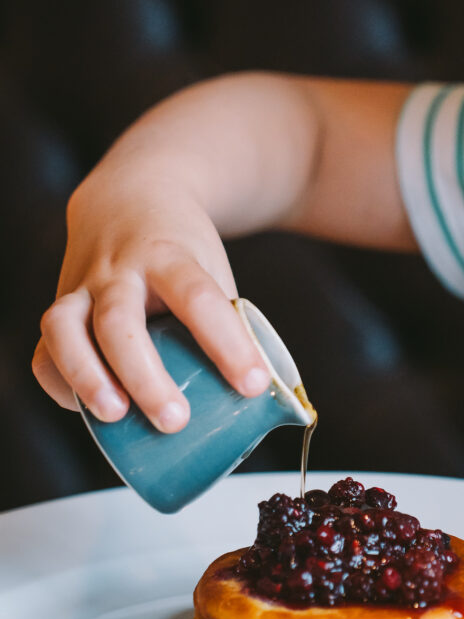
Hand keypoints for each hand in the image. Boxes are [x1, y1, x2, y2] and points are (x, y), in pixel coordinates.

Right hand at [32, 177, 271, 432]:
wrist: (130, 198)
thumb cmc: (183, 253)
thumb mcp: (213, 272)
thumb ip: (230, 325)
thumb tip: (263, 400)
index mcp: (170, 257)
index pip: (200, 299)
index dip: (228, 345)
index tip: (254, 385)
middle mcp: (119, 270)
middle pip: (122, 322)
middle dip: (146, 377)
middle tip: (175, 421)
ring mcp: (81, 287)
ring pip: (66, 329)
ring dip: (88, 377)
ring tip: (114, 416)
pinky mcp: (60, 307)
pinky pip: (45, 349)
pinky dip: (59, 381)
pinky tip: (84, 409)